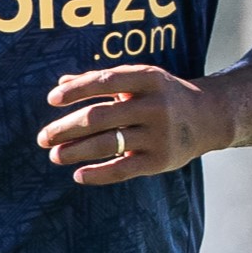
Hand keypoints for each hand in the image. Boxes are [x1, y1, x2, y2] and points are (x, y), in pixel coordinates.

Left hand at [36, 65, 228, 184]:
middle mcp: (155, 105)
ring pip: (108, 144)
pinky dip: (98, 173)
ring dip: (76, 151)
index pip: (105, 81)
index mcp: (148, 78)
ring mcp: (159, 134)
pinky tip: (78, 174)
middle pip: (100, 116)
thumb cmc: (162, 94)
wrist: (208, 117)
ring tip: (54, 155)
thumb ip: (101, 80)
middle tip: (43, 137)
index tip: (51, 99)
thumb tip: (61, 82)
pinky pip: (123, 169)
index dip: (77, 90)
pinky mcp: (160, 160)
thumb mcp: (139, 79)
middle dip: (67, 128)